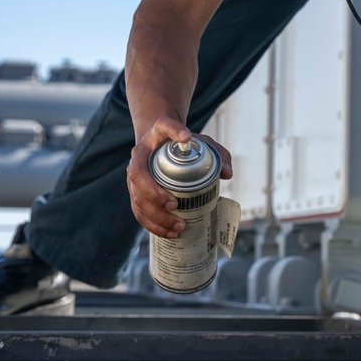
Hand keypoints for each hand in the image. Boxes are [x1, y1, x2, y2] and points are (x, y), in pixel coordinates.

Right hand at [126, 117, 232, 236]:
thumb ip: (217, 154)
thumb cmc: (181, 146)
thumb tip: (227, 173)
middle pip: (138, 175)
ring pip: (137, 199)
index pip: (163, 127)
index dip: (174, 131)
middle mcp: (140, 156)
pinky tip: (170, 234)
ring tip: (178, 226)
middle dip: (154, 193)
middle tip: (174, 204)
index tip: (187, 137)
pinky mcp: (136, 195)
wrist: (159, 147)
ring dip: (156, 216)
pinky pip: (140, 213)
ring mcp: (134, 178)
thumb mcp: (201, 144)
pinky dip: (153, 225)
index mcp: (156, 136)